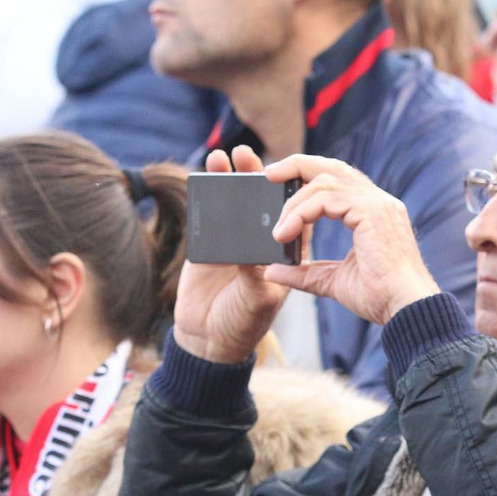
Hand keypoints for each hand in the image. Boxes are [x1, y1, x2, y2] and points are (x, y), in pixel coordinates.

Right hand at [171, 147, 291, 363]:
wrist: (208, 341)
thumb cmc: (243, 324)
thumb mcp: (256, 300)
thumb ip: (254, 275)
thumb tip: (250, 252)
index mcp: (285, 253)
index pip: (294, 215)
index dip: (291, 192)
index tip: (285, 171)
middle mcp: (261, 241)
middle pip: (261, 200)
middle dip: (255, 175)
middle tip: (248, 154)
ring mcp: (234, 239)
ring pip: (234, 201)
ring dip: (229, 177)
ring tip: (224, 156)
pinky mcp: (207, 243)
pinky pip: (206, 214)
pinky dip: (205, 195)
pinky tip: (202, 175)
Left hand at [262, 155, 439, 325]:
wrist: (405, 308)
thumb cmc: (380, 297)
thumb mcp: (334, 281)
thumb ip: (305, 273)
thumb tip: (273, 271)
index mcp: (374, 212)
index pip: (339, 180)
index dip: (309, 176)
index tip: (281, 184)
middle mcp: (378, 202)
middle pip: (333, 167)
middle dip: (298, 165)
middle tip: (270, 173)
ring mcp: (377, 204)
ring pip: (324, 182)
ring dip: (295, 202)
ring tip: (278, 228)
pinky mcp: (371, 212)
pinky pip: (326, 200)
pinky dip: (301, 213)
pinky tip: (287, 233)